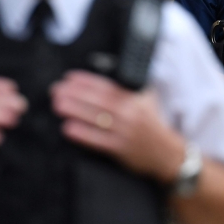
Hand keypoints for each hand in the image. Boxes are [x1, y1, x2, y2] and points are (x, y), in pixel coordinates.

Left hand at [50, 70, 185, 182]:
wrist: (167, 153)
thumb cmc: (152, 124)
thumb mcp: (145, 100)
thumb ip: (127, 87)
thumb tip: (104, 69)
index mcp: (134, 99)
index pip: (106, 86)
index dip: (86, 81)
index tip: (69, 78)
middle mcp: (130, 114)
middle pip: (98, 101)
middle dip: (75, 94)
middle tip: (56, 90)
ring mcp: (125, 132)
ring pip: (96, 118)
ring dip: (75, 110)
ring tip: (57, 104)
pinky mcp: (121, 149)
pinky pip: (98, 140)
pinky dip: (82, 134)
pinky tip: (68, 129)